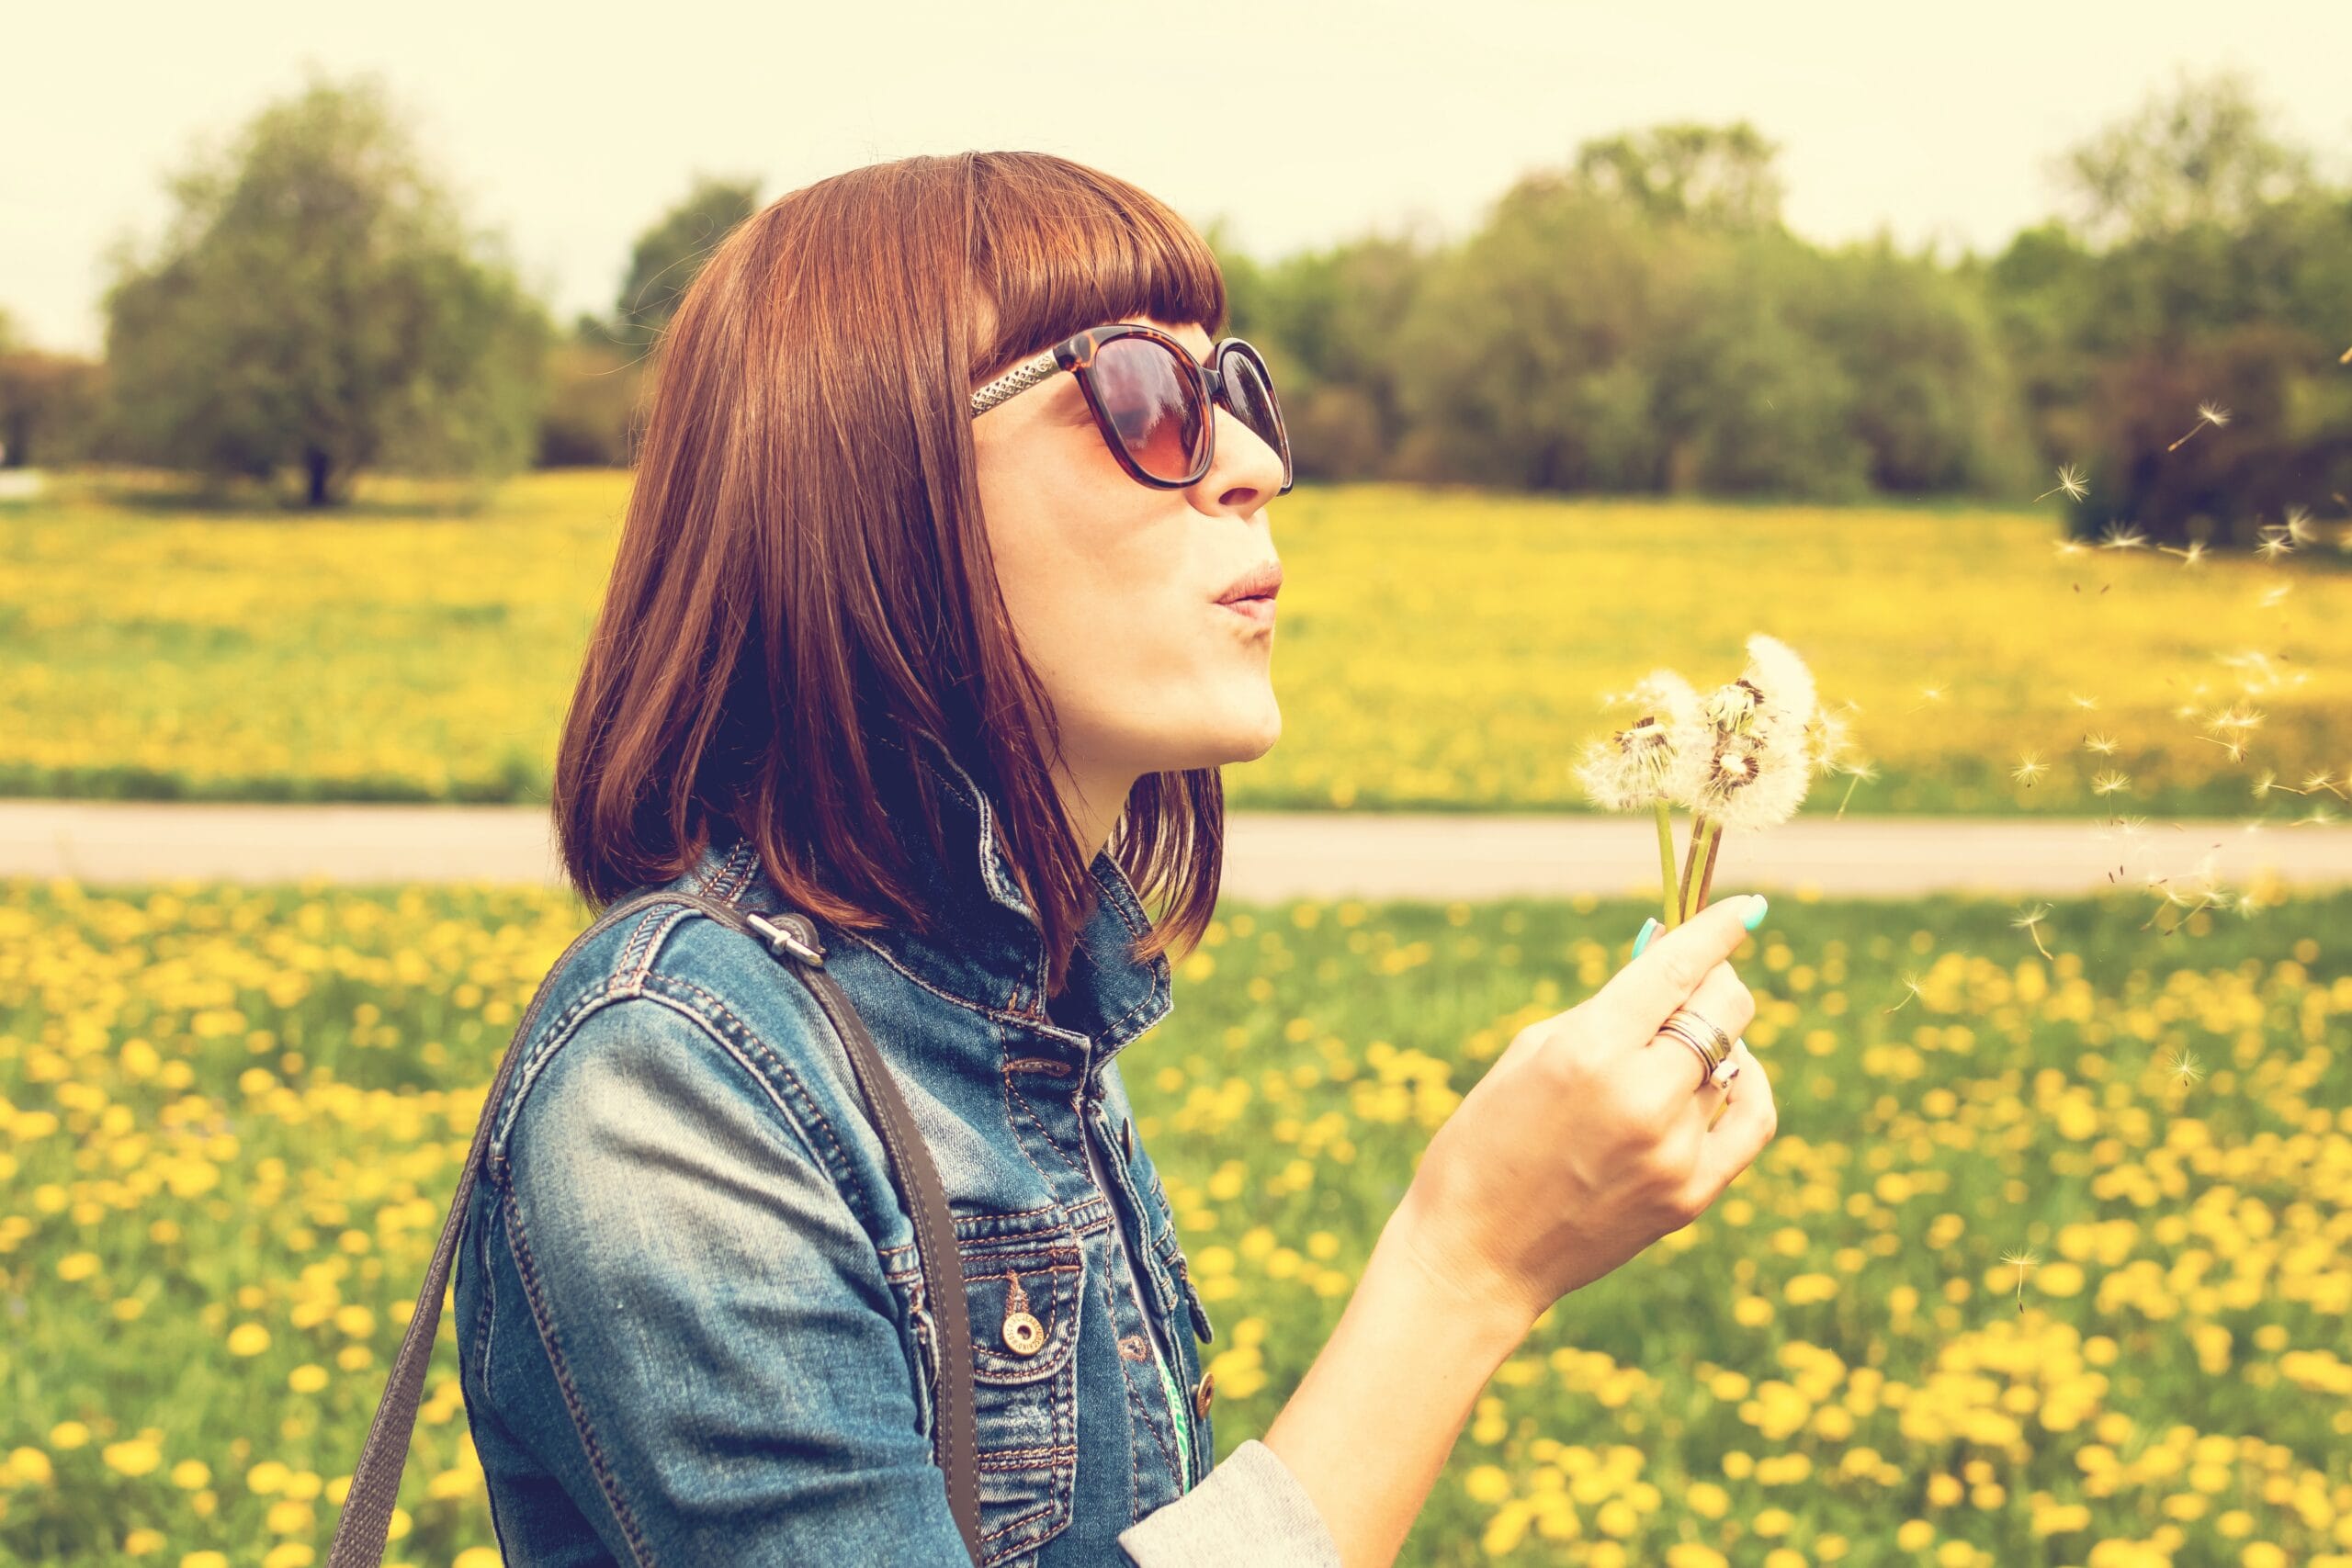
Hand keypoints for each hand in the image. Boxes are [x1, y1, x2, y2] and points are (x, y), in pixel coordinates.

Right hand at [1394, 894, 1778, 1328]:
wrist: (1476, 1256)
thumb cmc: (1484, 1143)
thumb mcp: (1529, 1054)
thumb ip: (1603, 1010)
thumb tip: (1669, 967)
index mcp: (1588, 1051)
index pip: (1677, 970)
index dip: (1718, 930)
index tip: (1747, 909)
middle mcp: (1641, 1097)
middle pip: (1723, 1010)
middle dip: (1716, 982)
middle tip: (1695, 981)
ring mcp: (1674, 1151)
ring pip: (1730, 1062)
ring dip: (1707, 1043)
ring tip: (1666, 1050)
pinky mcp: (1692, 1194)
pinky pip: (1752, 1121)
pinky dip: (1749, 1086)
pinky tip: (1733, 1074)